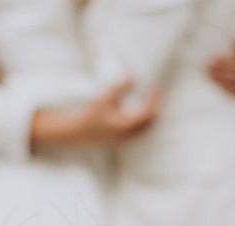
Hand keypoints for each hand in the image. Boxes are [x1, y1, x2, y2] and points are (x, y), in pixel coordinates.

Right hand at [31, 78, 160, 148]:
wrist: (78, 133)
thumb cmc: (90, 116)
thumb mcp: (104, 99)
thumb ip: (119, 87)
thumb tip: (132, 75)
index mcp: (124, 126)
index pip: (147, 114)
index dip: (154, 100)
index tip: (156, 87)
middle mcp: (127, 136)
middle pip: (150, 123)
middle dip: (155, 107)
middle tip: (156, 93)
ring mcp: (125, 140)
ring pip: (145, 129)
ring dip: (150, 115)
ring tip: (150, 100)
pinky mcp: (122, 141)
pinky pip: (139, 132)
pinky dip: (143, 121)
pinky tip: (140, 110)